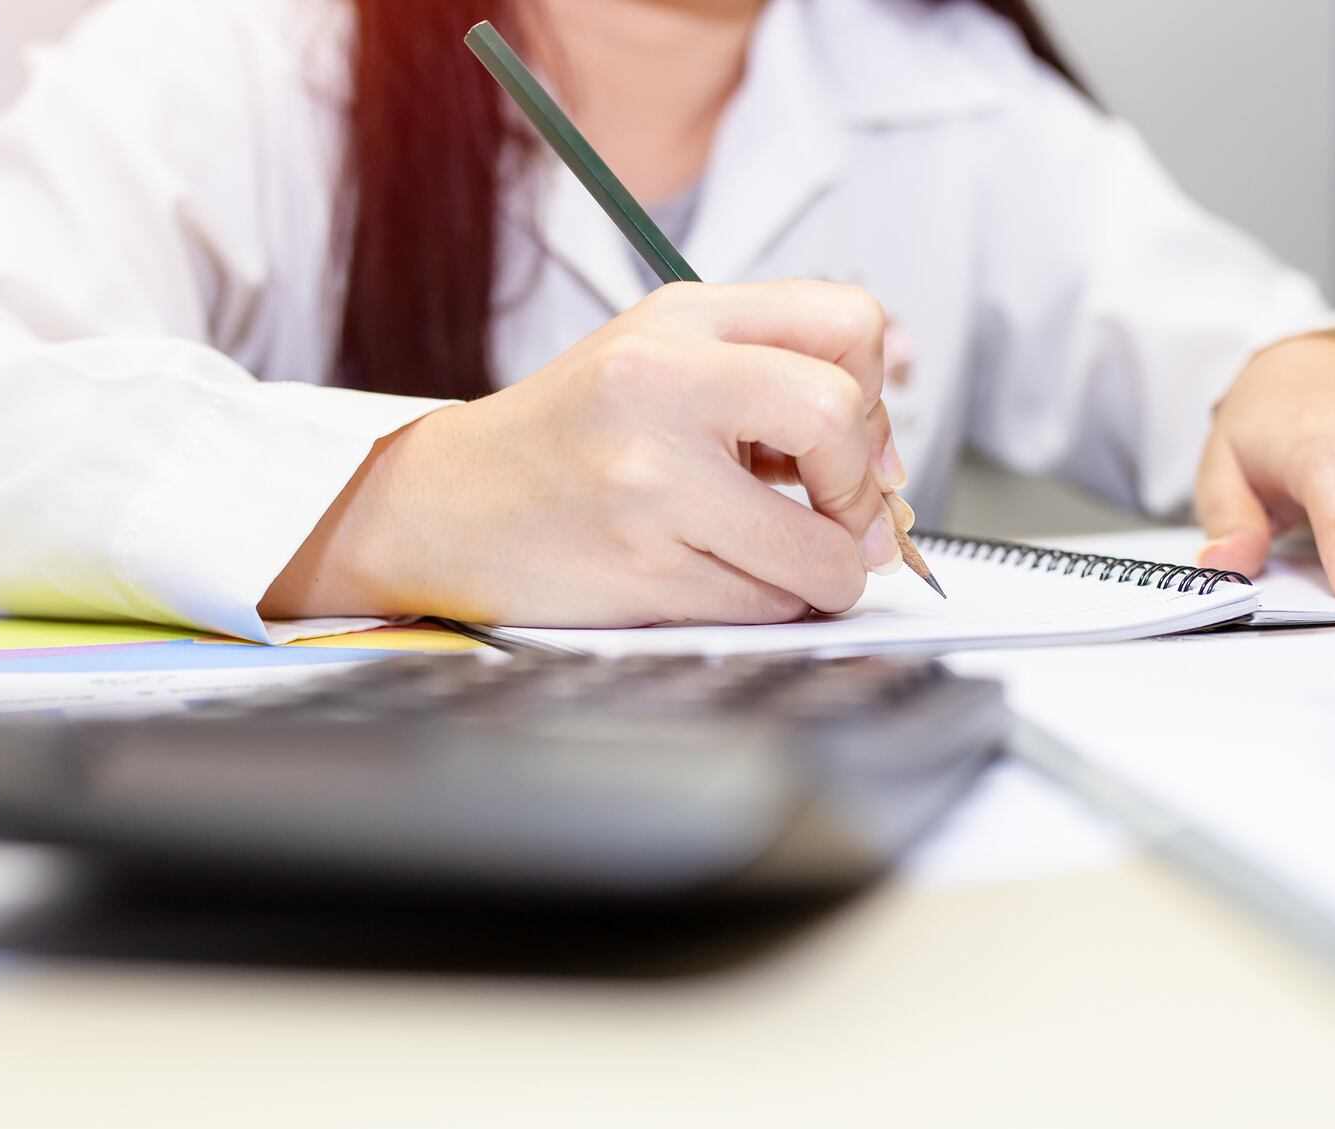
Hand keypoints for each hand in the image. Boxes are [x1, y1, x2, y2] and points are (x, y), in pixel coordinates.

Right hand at [263, 280, 911, 624]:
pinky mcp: (640, 567)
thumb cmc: (568, 437)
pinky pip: (766, 603)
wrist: (443, 505)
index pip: (848, 326)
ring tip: (781, 558)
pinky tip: (726, 577)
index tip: (853, 444)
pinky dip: (770, 603)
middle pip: (841, 418)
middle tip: (840, 515)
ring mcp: (648, 479)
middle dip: (863, 489)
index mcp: (680, 319)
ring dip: (826, 571)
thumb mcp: (661, 358)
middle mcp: (661, 384)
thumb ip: (773, 374)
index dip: (875, 397)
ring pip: (820, 546)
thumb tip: (891, 461)